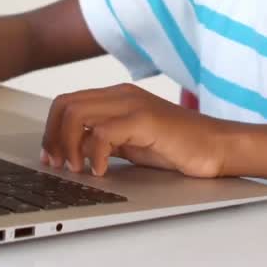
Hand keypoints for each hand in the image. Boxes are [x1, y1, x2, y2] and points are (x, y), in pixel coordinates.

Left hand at [40, 84, 231, 177]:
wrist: (216, 147)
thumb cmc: (178, 147)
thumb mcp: (131, 144)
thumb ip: (103, 141)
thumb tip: (71, 152)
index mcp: (116, 97)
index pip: (67, 102)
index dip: (51, 130)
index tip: (50, 157)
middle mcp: (121, 95)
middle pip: (64, 104)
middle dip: (53, 137)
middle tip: (58, 164)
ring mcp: (133, 104)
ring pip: (76, 113)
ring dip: (68, 144)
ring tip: (77, 168)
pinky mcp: (144, 120)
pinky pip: (102, 132)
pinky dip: (92, 155)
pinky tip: (100, 171)